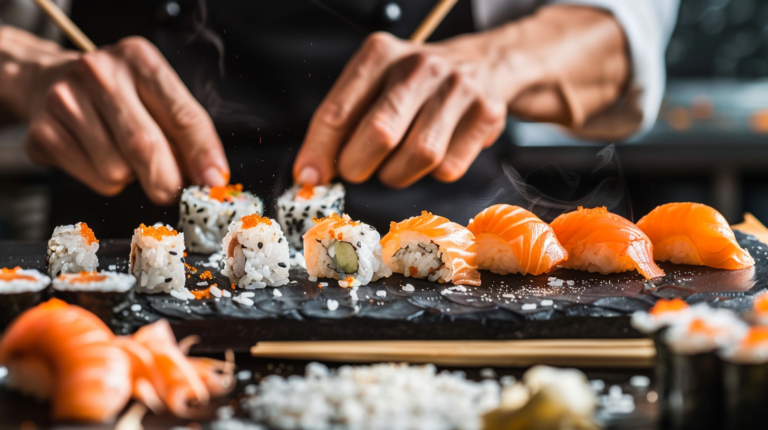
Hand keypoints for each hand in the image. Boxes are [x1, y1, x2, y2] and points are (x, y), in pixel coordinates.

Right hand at [0, 27, 228, 203]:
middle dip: (168, 180)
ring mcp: (65, 101)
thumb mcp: (155, 96)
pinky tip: (99, 157)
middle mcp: (99, 73)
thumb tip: (211, 179)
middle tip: (175, 191)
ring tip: (125, 155)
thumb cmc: (119, 95)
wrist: (47, 81)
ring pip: (118, 170)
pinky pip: (95, 179)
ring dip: (133, 177)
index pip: (182, 114)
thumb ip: (185, 131)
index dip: (203, 153)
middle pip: (145, 146)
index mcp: (138, 59)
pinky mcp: (43, 132)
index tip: (214, 182)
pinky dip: (107, 181)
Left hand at [294, 5, 629, 187]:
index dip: (320, 151)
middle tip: (357, 171)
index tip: (309, 177)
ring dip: (397, 174)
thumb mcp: (372, 85)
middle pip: (380, 134)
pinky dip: (433, 174)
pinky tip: (434, 155)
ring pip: (419, 155)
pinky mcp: (487, 112)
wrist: (481, 65)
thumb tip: (311, 174)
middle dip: (359, 166)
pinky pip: (450, 167)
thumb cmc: (413, 86)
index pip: (339, 110)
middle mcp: (419, 65)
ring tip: (395, 164)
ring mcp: (457, 88)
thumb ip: (341, 124)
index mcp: (380, 53)